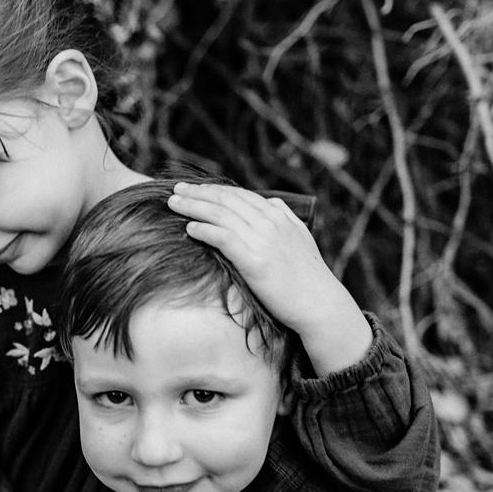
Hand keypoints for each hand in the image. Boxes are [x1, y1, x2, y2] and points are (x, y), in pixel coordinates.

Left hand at [168, 183, 372, 375]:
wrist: (319, 303)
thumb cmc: (307, 274)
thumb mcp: (300, 237)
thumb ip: (285, 217)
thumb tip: (271, 203)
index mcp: (278, 215)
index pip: (239, 195)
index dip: (213, 189)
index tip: (193, 188)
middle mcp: (270, 222)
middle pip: (226, 201)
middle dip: (198, 193)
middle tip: (176, 190)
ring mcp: (262, 240)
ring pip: (221, 215)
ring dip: (194, 207)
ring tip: (173, 204)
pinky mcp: (255, 261)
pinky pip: (224, 238)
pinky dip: (205, 230)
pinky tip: (189, 228)